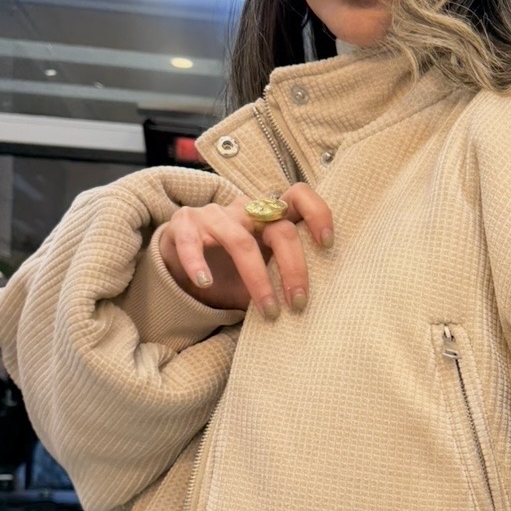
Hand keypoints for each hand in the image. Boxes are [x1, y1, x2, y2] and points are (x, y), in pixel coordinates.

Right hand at [158, 182, 333, 318]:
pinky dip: (197, 262)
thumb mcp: (264, 274)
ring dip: (257, 279)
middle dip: (294, 268)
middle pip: (279, 229)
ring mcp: (216, 215)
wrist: (182, 266)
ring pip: (241, 242)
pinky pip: (192, 242)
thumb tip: (317, 312)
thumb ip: (285, 282)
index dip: (317, 213)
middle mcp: (247, 211)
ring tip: (268, 311)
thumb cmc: (231, 271)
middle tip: (299, 303)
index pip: (299, 198)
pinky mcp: (185, 225)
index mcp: (271, 217)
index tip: (327, 244)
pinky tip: (205, 283)